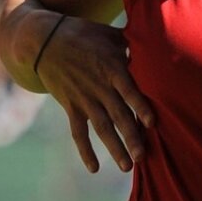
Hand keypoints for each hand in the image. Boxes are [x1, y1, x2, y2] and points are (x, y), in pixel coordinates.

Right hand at [35, 16, 153, 172]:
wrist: (45, 40)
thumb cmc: (84, 33)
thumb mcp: (110, 34)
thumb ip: (132, 43)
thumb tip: (156, 42)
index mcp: (112, 67)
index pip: (129, 91)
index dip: (140, 107)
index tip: (152, 123)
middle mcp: (99, 87)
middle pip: (118, 115)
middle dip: (131, 137)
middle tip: (144, 156)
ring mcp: (84, 98)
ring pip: (102, 128)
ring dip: (115, 148)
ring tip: (128, 166)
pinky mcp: (71, 106)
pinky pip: (78, 132)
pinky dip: (85, 150)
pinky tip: (95, 167)